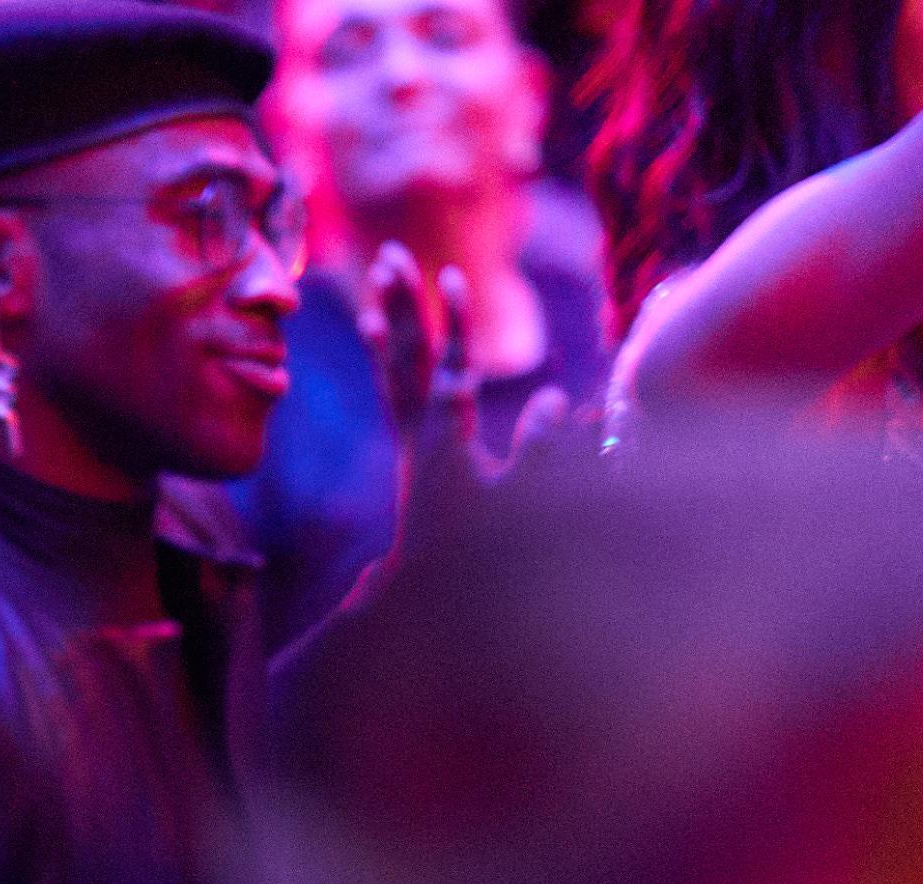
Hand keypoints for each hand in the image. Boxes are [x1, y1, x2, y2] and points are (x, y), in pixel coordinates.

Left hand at [362, 246, 570, 555]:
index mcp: (449, 438)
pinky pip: (390, 387)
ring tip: (381, 269)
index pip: (450, 366)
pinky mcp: (409, 442)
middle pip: (410, 355)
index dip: (453, 322)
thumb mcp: (521, 503)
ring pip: (396, 364)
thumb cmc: (483, 550)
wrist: (431, 590)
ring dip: (391, 315)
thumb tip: (549, 394)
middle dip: (405, 303)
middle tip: (391, 254)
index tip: (452, 274)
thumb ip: (538, 449)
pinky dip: (383, 353)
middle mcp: (421, 428)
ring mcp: (411, 433)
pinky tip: (373, 324)